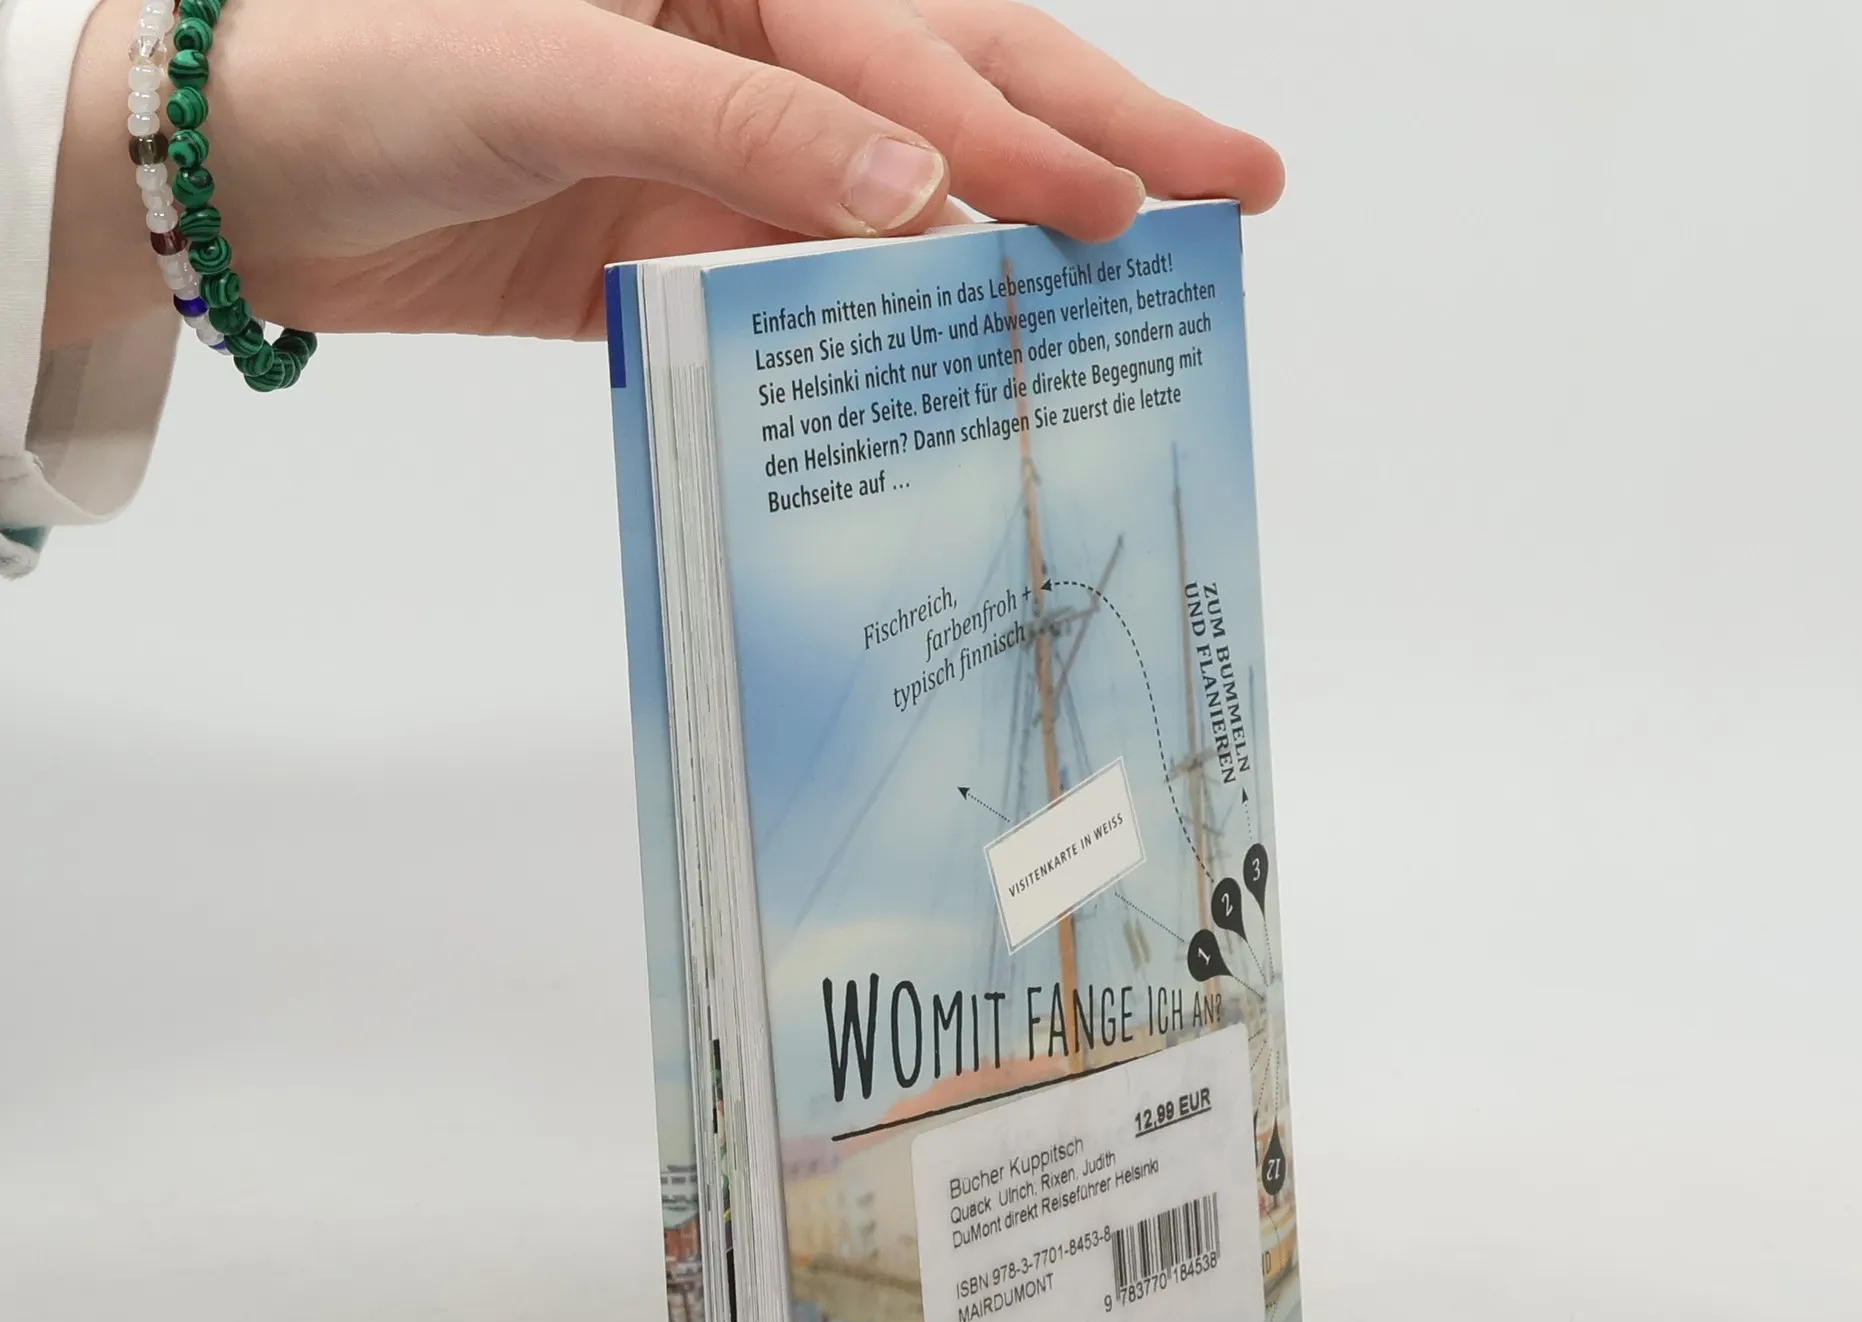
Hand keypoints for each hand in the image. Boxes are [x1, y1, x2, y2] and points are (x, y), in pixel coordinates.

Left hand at [49, 0, 1280, 348]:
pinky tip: (971, 357)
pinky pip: (816, 286)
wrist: (239, 179)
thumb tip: (917, 192)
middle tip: (1238, 184)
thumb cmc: (361, 71)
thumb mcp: (550, 68)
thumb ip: (736, 123)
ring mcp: (725, 149)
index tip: (1125, 208)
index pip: (906, 49)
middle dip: (1099, 131)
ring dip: (1021, 240)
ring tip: (1142, 285)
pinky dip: (893, 325)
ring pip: (909, 192)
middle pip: (957, 78)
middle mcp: (746, 39)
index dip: (1019, 128)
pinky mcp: (686, 245)